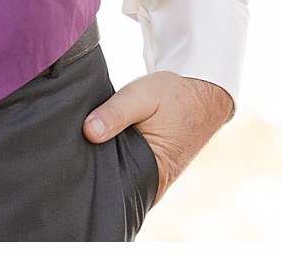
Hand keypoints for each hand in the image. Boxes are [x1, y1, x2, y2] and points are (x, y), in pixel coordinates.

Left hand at [82, 72, 233, 203]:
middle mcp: (154, 188)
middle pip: (112, 185)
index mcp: (152, 176)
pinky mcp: (153, 174)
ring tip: (97, 141)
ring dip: (107, 162)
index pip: (109, 186)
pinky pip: (128, 173)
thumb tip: (89, 132)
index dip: (89, 168)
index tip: (74, 152)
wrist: (206, 93)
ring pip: (120, 179)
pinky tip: (111, 143)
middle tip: (79, 144)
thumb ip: (115, 113)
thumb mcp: (142, 96)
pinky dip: (118, 160)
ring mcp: (154, 183)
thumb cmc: (176, 95)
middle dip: (95, 166)